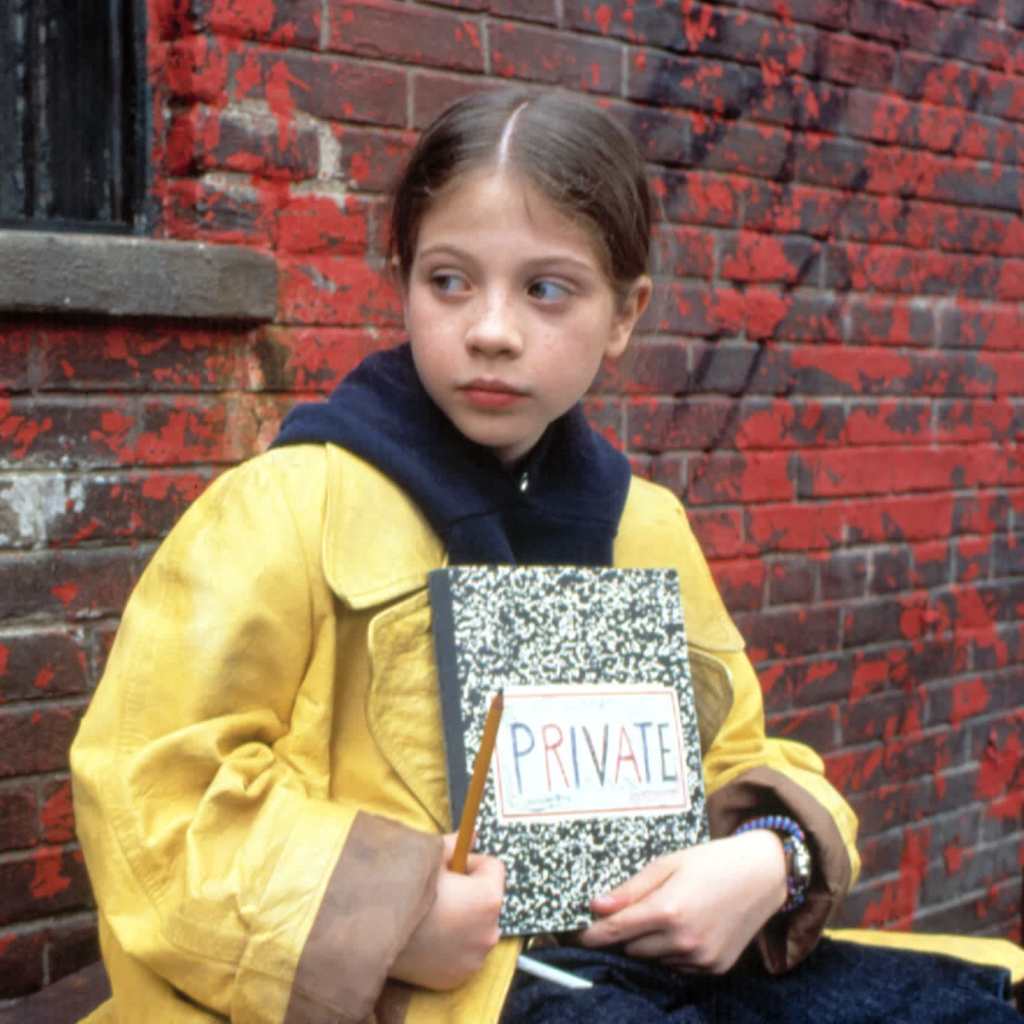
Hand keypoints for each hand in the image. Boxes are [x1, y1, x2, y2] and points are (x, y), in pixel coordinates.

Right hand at [390, 833, 505, 990]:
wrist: (372, 934)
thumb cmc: (405, 890)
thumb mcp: (430, 858)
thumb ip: (456, 844)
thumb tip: (472, 834)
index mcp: (488, 898)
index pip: (493, 867)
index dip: (469, 862)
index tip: (449, 868)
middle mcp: (490, 931)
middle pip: (487, 900)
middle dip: (469, 893)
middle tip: (439, 892)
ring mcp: (475, 959)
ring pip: (476, 927)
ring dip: (463, 921)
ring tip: (431, 917)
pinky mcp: (459, 978)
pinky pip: (463, 953)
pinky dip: (452, 946)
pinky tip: (428, 939)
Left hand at [578, 830, 786, 973]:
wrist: (763, 874)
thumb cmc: (711, 861)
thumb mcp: (667, 864)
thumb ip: (631, 889)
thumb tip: (596, 906)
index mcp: (668, 910)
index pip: (615, 932)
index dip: (591, 935)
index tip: (574, 935)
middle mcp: (684, 940)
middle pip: (631, 948)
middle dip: (625, 933)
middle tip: (634, 910)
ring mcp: (701, 958)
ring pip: (653, 960)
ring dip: (649, 943)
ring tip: (668, 913)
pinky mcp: (715, 968)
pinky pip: (678, 966)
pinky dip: (672, 952)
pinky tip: (686, 927)